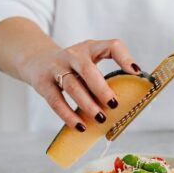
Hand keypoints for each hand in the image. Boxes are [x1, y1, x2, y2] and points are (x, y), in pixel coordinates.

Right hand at [20, 39, 140, 130]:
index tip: (136, 73)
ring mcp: (56, 68)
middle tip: (114, 104)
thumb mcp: (89, 60)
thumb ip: (107, 72)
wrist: (37, 61)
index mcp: (90, 48)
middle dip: (102, 88)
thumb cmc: (73, 66)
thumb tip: (132, 96)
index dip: (124, 58)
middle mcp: (73, 55)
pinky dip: (68, 115)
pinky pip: (56, 101)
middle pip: (88, 69)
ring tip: (100, 119)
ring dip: (87, 104)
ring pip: (72, 86)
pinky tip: (80, 126)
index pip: (111, 46)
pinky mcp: (43, 83)